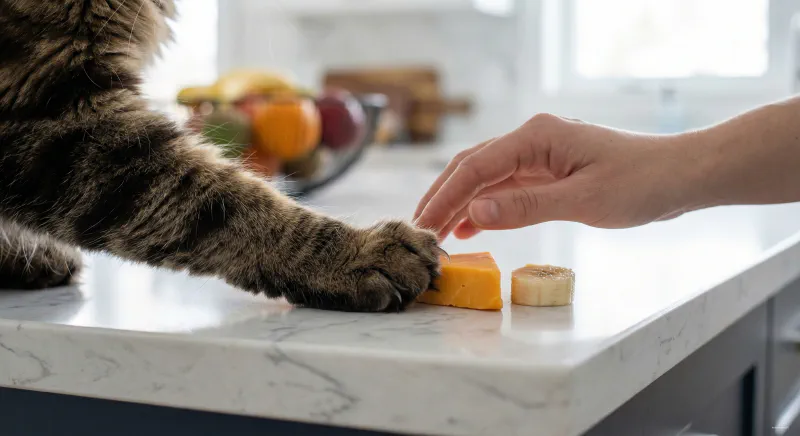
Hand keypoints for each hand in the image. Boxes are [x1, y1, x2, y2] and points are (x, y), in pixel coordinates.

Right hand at [414, 114, 698, 239]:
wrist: (678, 175)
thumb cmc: (639, 183)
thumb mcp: (582, 200)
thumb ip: (525, 206)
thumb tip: (473, 211)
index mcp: (536, 136)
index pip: (475, 166)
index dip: (444, 196)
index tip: (423, 225)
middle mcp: (531, 139)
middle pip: (472, 167)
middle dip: (443, 198)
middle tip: (420, 231)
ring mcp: (539, 154)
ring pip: (485, 177)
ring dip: (460, 203)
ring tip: (436, 232)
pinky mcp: (548, 170)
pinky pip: (506, 187)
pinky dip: (485, 205)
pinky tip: (469, 225)